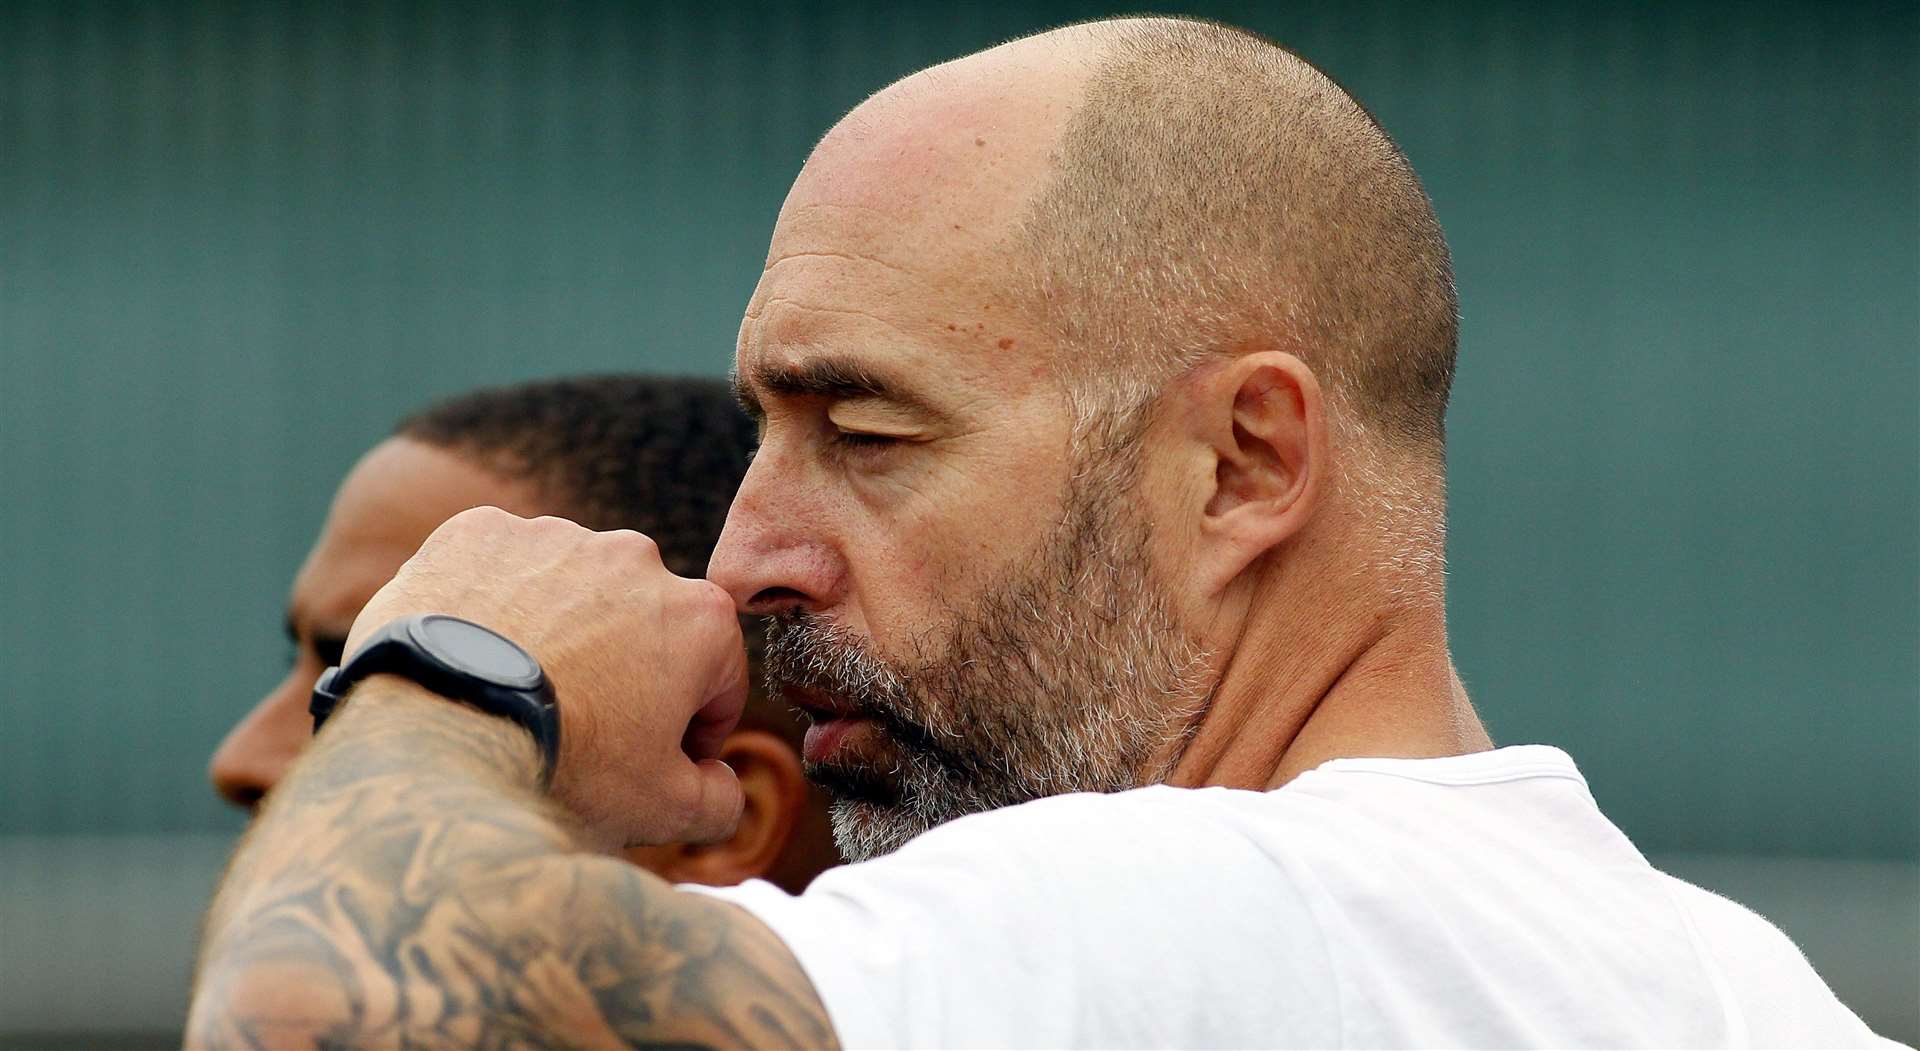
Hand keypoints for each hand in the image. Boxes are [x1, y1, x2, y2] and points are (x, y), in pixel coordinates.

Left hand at [343, 506, 747, 850]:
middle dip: (624, 672)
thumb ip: (718, 797)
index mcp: (699, 617)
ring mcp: (554, 538)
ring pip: (569, 592)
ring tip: (515, 695)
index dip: (691, 729)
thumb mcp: (663, 809)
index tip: (652, 760)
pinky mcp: (478, 533)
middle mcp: (635, 559)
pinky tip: (472, 659)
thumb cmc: (561, 771)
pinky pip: (496, 571)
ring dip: (558, 633)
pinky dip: (490, 606)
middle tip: (578, 729)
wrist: (433, 740)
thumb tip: (721, 781)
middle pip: (643, 626)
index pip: (717, 676)